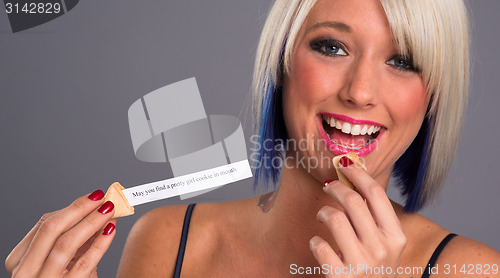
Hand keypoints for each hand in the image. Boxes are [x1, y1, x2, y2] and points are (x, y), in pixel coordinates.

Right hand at [5, 190, 116, 276]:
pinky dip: (100, 244)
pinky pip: (84, 264)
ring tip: (109, 211)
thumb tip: (101, 210)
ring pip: (65, 244)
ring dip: (91, 222)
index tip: (93, 197)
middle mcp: (26, 272)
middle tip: (101, 198)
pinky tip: (111, 231)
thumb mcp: (63, 262)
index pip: (43, 225)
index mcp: (21, 261)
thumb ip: (77, 239)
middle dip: (79, 209)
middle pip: (51, 229)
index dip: (71, 208)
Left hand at [310, 157, 406, 276]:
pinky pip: (319, 245)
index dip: (357, 173)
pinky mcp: (342, 277)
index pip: (375, 193)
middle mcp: (381, 249)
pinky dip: (314, 241)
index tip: (344, 164)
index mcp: (395, 236)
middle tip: (328, 185)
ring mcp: (362, 264)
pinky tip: (317, 244)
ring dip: (323, 212)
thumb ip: (375, 218)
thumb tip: (353, 179)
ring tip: (322, 217)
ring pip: (334, 218)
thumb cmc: (376, 269)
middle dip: (334, 187)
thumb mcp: (385, 244)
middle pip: (352, 201)